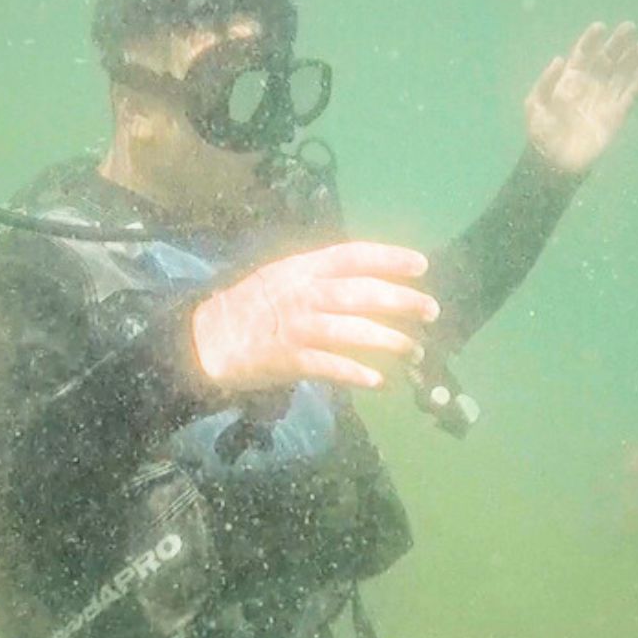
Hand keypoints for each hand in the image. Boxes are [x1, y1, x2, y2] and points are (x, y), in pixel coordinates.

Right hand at [192, 242, 440, 391]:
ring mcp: (297, 327)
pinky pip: (330, 367)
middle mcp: (303, 293)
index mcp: (302, 267)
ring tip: (413, 350)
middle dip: (401, 300)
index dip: (389, 258)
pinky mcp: (289, 360)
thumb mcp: (283, 275)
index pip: (353, 256)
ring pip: (352, 331)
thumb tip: (365, 277)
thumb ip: (320, 275)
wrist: (206, 338)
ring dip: (388, 340)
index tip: (421, 265)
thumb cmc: (250, 305)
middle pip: (361, 293)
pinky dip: (356, 374)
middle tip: (431, 310)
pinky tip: (379, 381)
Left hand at [525, 21, 637, 173]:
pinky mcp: (617, 113)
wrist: (556, 161)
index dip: (591, 39)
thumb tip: (558, 58)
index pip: (582, 53)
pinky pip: (631, 95)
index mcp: (569, 78)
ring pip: (621, 72)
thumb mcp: (535, 106)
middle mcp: (590, 83)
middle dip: (618, 42)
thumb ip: (546, 82)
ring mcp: (604, 97)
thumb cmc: (541, 132)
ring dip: (633, 58)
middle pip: (606, 58)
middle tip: (630, 27)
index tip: (600, 27)